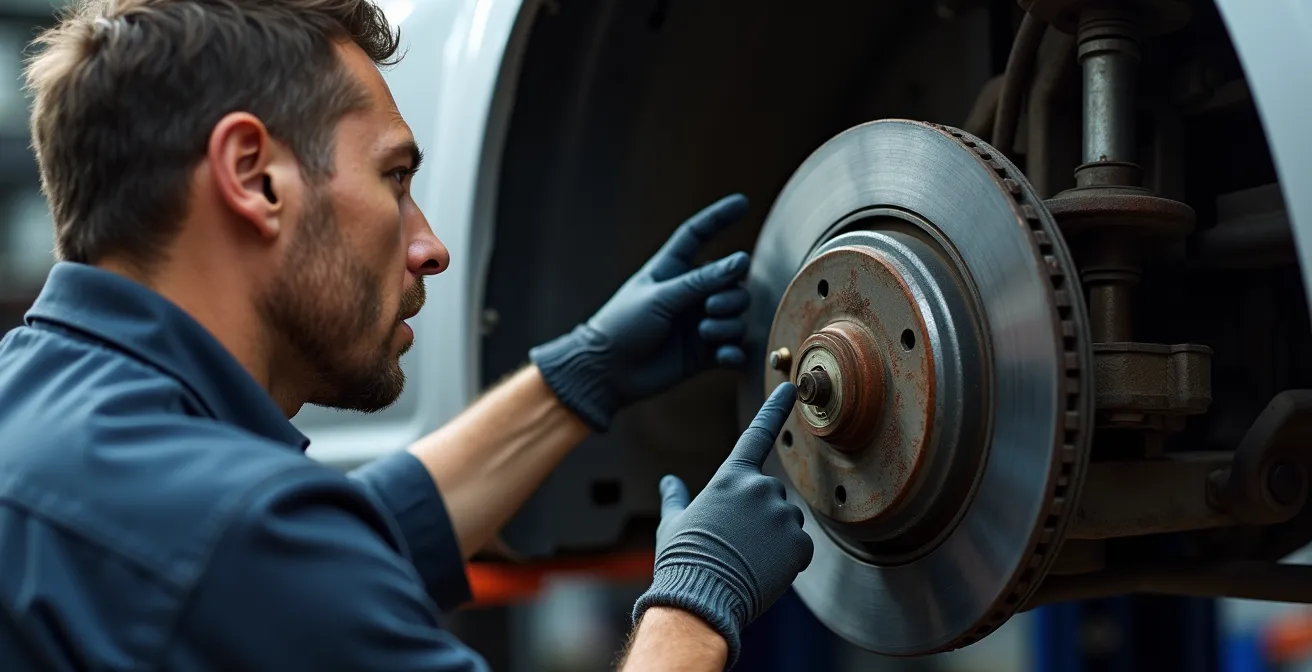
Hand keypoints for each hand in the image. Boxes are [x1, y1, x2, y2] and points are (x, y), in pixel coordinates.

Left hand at [528, 194, 751, 431]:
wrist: (607, 372)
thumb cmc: (624, 326)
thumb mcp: (661, 297)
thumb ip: (702, 280)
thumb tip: (742, 261)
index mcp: (672, 270)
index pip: (698, 235)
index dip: (719, 217)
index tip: (742, 202)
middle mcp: (690, 294)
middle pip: (732, 281)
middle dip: (730, 295)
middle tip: (709, 308)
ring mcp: (698, 323)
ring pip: (737, 315)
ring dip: (729, 324)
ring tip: (704, 333)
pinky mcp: (703, 354)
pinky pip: (733, 349)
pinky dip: (733, 352)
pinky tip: (725, 357)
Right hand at [631, 383, 813, 667]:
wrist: (700, 599)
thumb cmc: (682, 559)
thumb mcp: (672, 523)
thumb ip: (675, 497)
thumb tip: (669, 480)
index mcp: (730, 477)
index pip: (756, 433)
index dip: (774, 408)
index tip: (789, 387)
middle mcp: (761, 488)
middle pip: (770, 494)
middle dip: (758, 514)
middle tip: (734, 542)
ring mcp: (783, 515)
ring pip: (786, 521)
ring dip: (773, 536)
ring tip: (745, 559)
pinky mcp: (800, 544)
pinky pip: (799, 547)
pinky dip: (786, 559)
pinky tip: (762, 571)